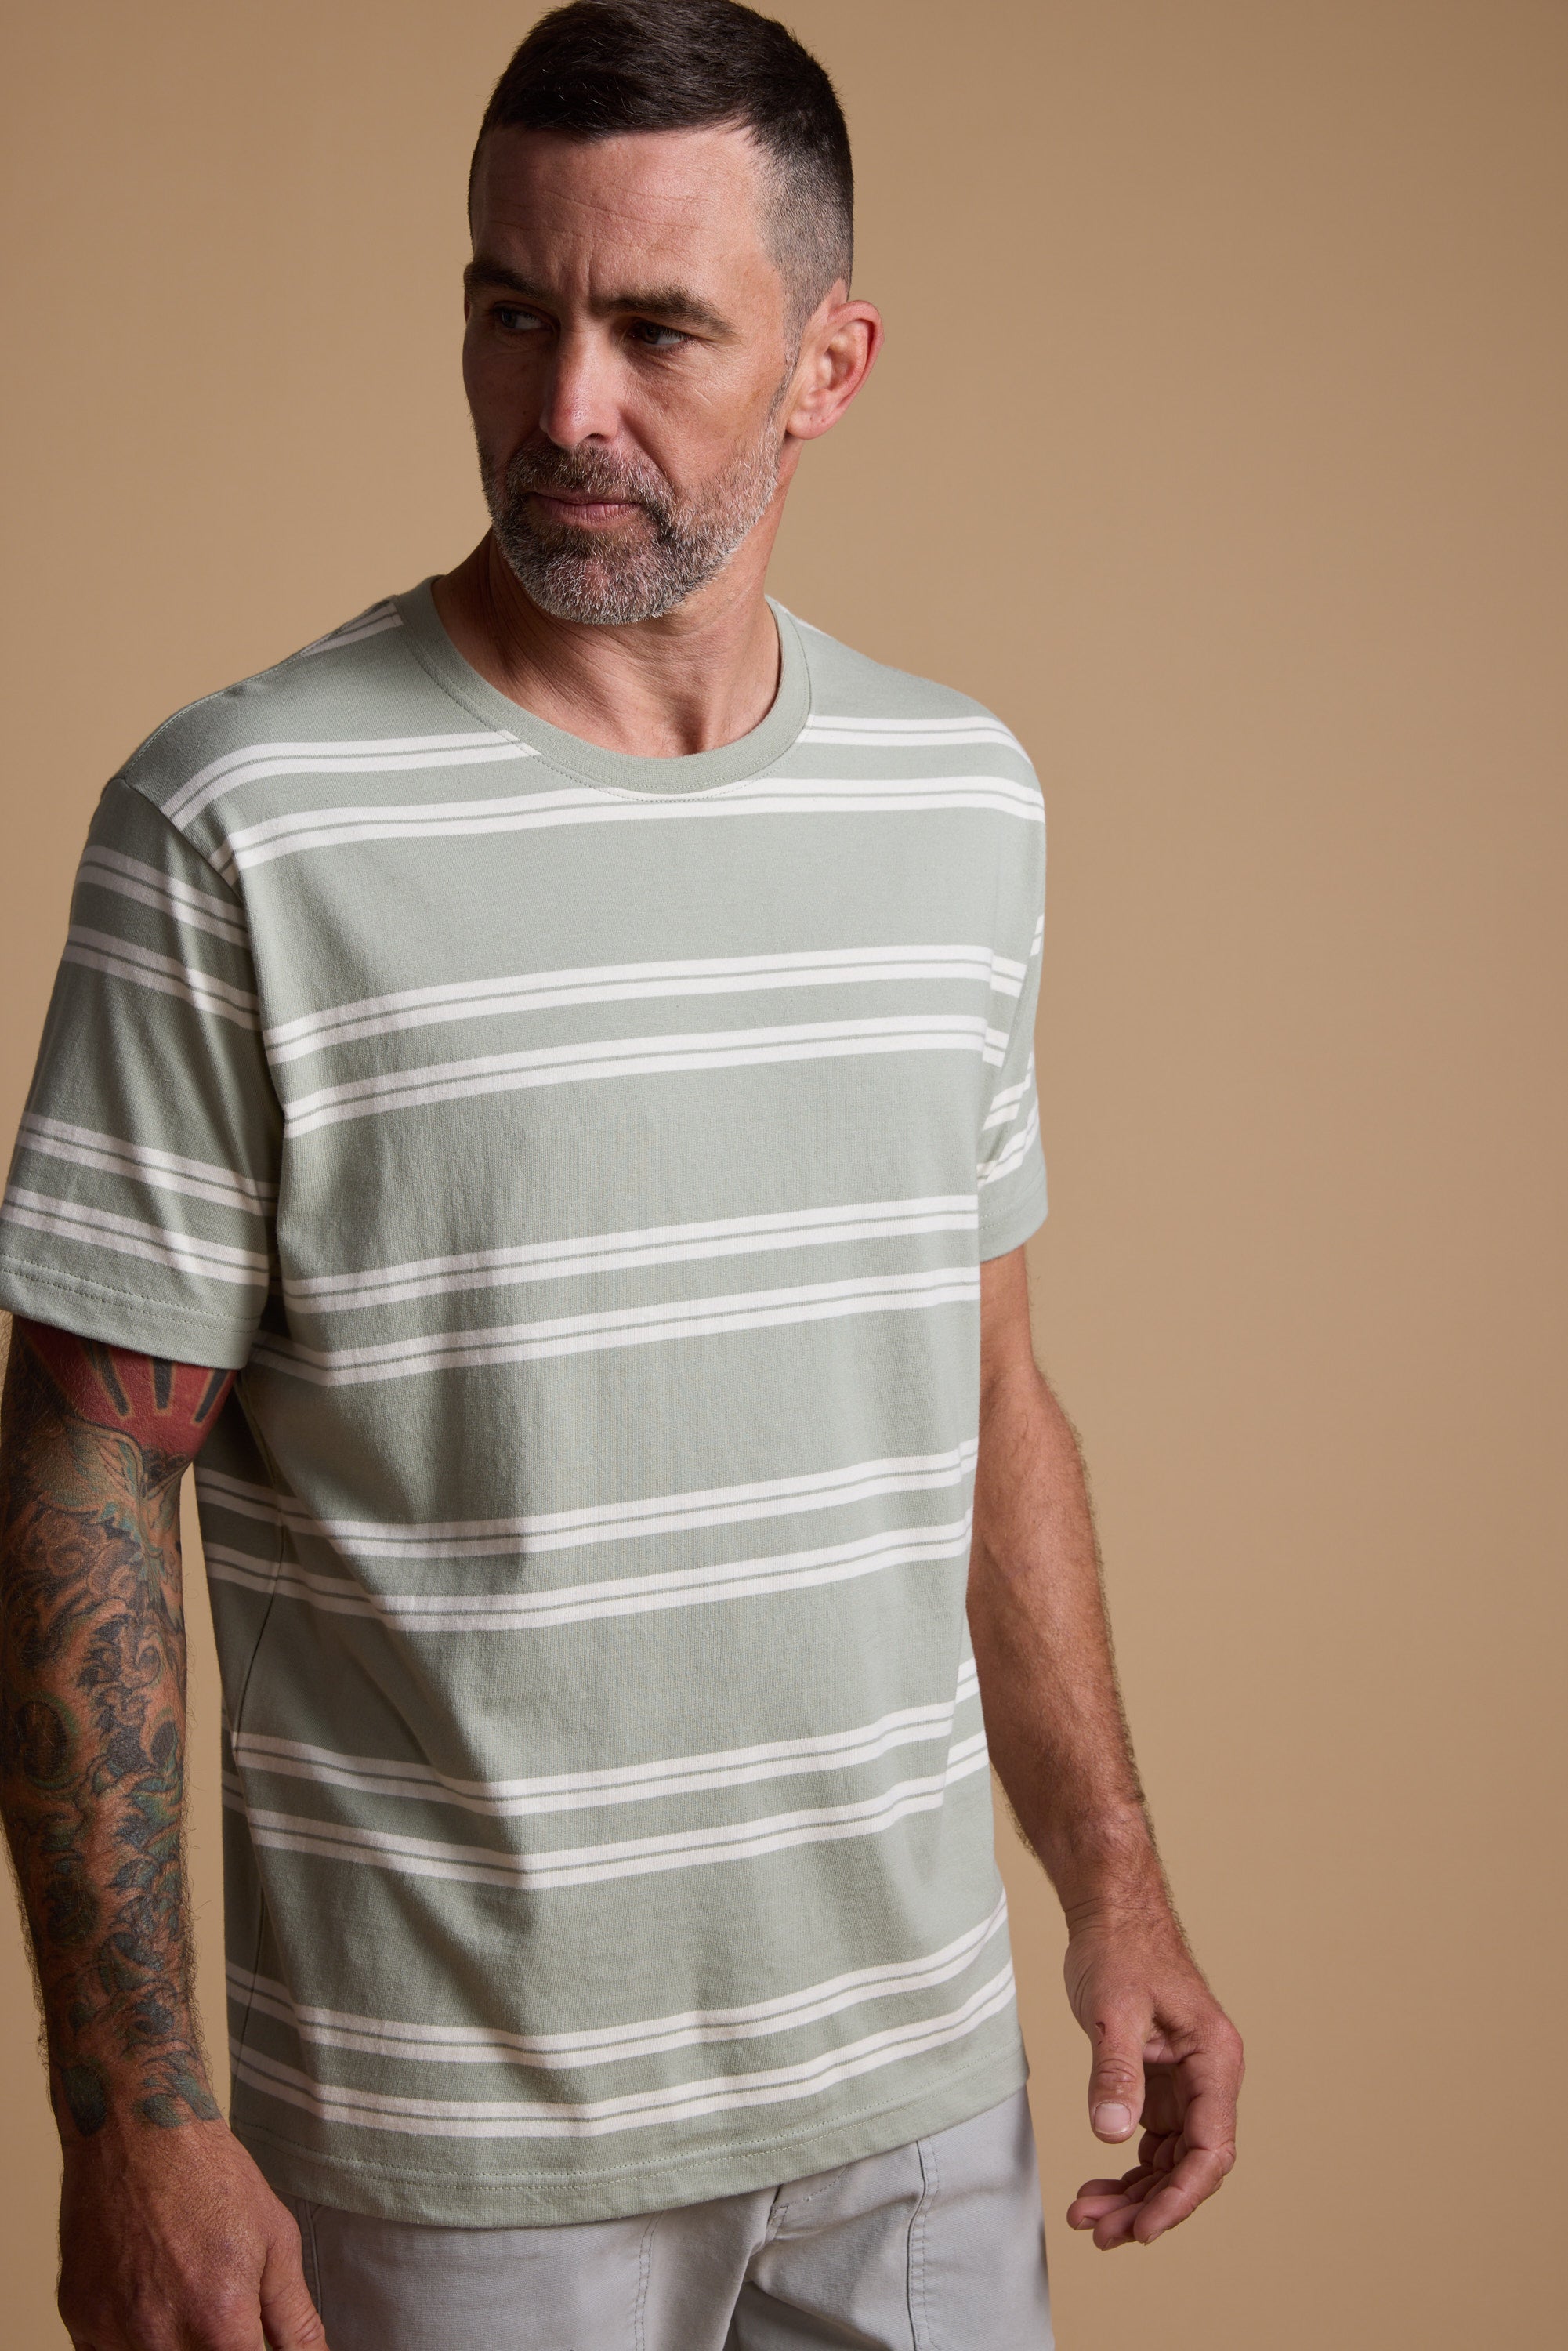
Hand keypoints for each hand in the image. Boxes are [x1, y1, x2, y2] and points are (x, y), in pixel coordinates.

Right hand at [57, 2117, 326, 2348]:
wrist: (139, 2130)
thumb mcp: (275, 2240)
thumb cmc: (210, 2176)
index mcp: (219, 2321)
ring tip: (181, 2288)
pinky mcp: (79, 2319)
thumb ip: (294, 2319)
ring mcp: (114, 2331)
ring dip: (171, 2342)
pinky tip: (148, 2293)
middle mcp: (161, 2337)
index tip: (245, 2334)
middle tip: (212, 2298)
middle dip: (212, 2344)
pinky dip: (130, 2339)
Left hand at [1062, 1909, 1242, 2248]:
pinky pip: (1150, 2143)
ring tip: (1088, 2216)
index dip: (1180, 2198)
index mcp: (1214, 2061)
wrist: (1109, 1913)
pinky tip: (1096, 2185)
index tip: (1142, 2231)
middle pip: (1189, 2165)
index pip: (1210, 2150)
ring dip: (1133, 2194)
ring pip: (1168, 2161)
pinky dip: (1125, 2168)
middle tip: (1099, 2232)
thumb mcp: (1114, 2010)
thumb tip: (1111, 2135)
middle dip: (1148, 2205)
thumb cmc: (1119, 1949)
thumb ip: (1115, 2072)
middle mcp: (1208, 2079)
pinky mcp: (1158, 2083)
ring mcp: (1184, 2084)